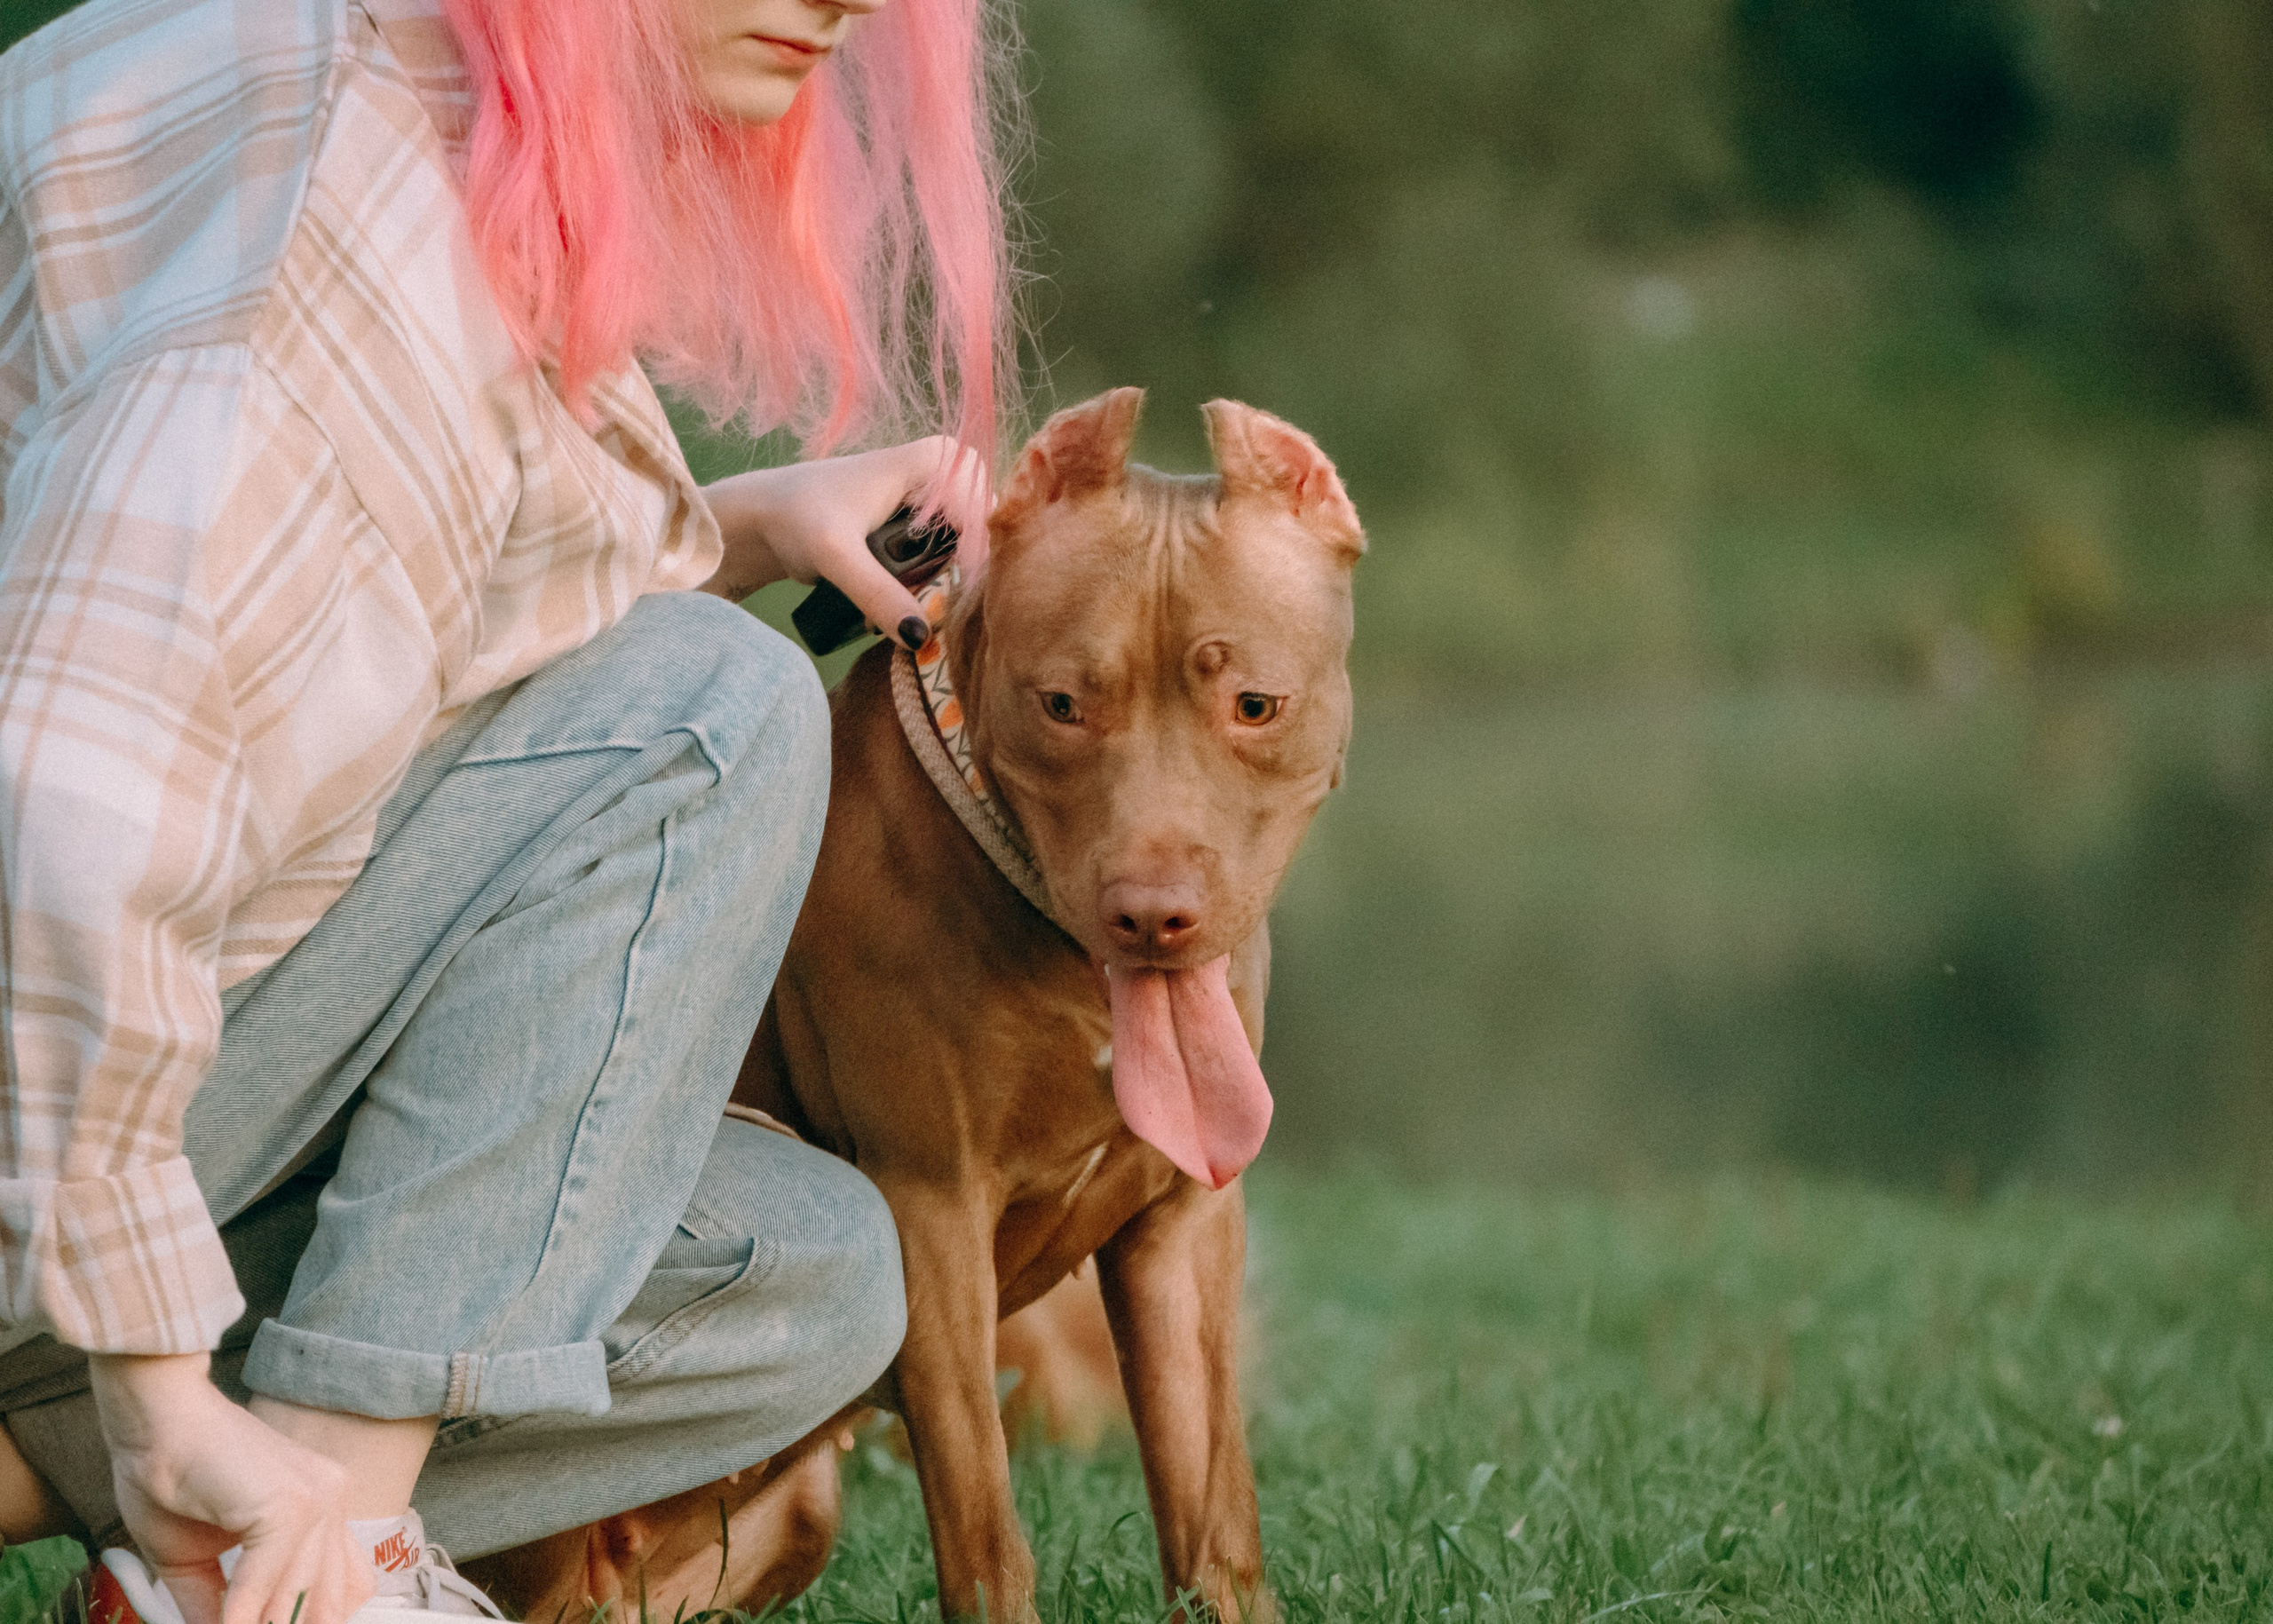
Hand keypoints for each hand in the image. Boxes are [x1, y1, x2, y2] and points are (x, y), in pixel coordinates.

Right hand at [90, 1354, 368, 1623]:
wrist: (152, 1421)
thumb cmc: (170, 1477)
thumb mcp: (198, 1559)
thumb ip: (220, 1602)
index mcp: (322, 1510)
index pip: (341, 1588)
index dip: (306, 1619)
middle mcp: (332, 1500)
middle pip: (331, 1601)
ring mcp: (319, 1499)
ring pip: (301, 1598)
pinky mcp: (291, 1504)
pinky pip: (270, 1582)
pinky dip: (241, 1612)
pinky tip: (223, 1622)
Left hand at [699, 438, 989, 648]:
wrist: (759, 519)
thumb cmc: (795, 518)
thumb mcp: (836, 555)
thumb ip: (877, 593)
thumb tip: (921, 639)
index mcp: (941, 459)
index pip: (988, 516)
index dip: (981, 563)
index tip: (960, 604)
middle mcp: (948, 474)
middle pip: (986, 537)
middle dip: (969, 579)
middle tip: (945, 615)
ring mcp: (937, 503)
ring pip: (971, 554)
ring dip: (954, 589)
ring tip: (932, 615)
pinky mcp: (924, 528)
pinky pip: (952, 562)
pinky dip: (941, 588)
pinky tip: (925, 609)